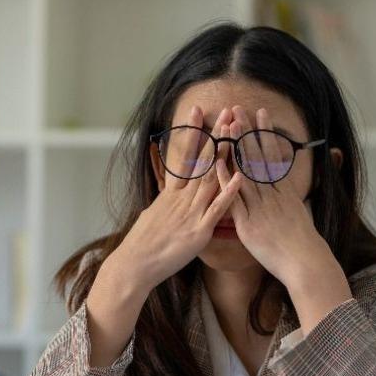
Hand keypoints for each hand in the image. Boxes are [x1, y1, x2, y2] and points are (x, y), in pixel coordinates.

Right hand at [108, 105, 243, 293]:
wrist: (135, 264)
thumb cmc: (143, 244)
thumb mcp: (153, 215)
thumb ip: (165, 203)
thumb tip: (167, 195)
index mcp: (172, 194)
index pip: (184, 155)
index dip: (192, 132)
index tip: (198, 110)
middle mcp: (182, 198)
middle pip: (202, 161)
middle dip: (216, 135)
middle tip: (226, 111)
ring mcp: (191, 212)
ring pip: (212, 178)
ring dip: (226, 154)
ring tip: (236, 132)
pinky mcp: (199, 231)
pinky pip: (217, 209)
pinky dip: (229, 192)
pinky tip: (240, 176)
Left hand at [216, 105, 351, 332]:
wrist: (305, 263)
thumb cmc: (302, 244)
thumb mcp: (300, 215)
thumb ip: (290, 200)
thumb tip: (287, 190)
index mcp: (284, 191)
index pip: (272, 156)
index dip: (265, 134)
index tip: (260, 114)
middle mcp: (272, 195)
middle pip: (258, 157)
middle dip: (247, 132)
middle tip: (239, 109)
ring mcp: (260, 207)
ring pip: (245, 171)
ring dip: (236, 147)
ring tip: (227, 125)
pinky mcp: (248, 223)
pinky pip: (234, 198)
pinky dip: (225, 180)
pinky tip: (217, 163)